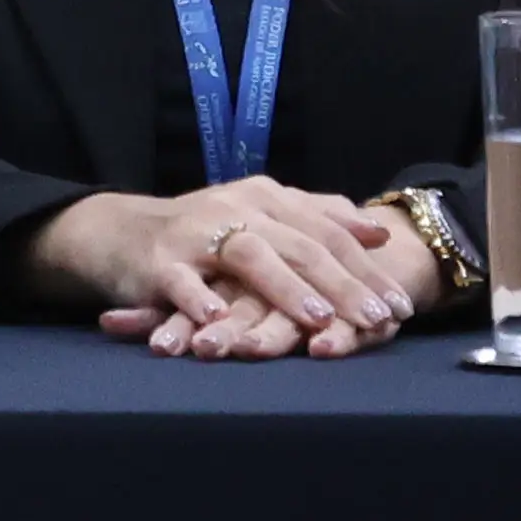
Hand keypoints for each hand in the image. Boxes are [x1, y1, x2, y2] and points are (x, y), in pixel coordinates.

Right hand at [29, 183, 436, 357]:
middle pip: (298, 246)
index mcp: (265, 198)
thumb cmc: (203, 232)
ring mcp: (195, 233)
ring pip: (248, 257)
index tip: (402, 305)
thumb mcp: (261, 215)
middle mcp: (235, 209)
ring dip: (285, 289)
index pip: (327, 232)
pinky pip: (182, 281)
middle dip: (342, 285)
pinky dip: (201, 300)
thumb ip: (318, 218)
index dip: (367, 268)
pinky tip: (220, 321)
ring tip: (318, 319)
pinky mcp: (158, 261)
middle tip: (378, 319)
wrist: (118, 231)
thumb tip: (377, 233)